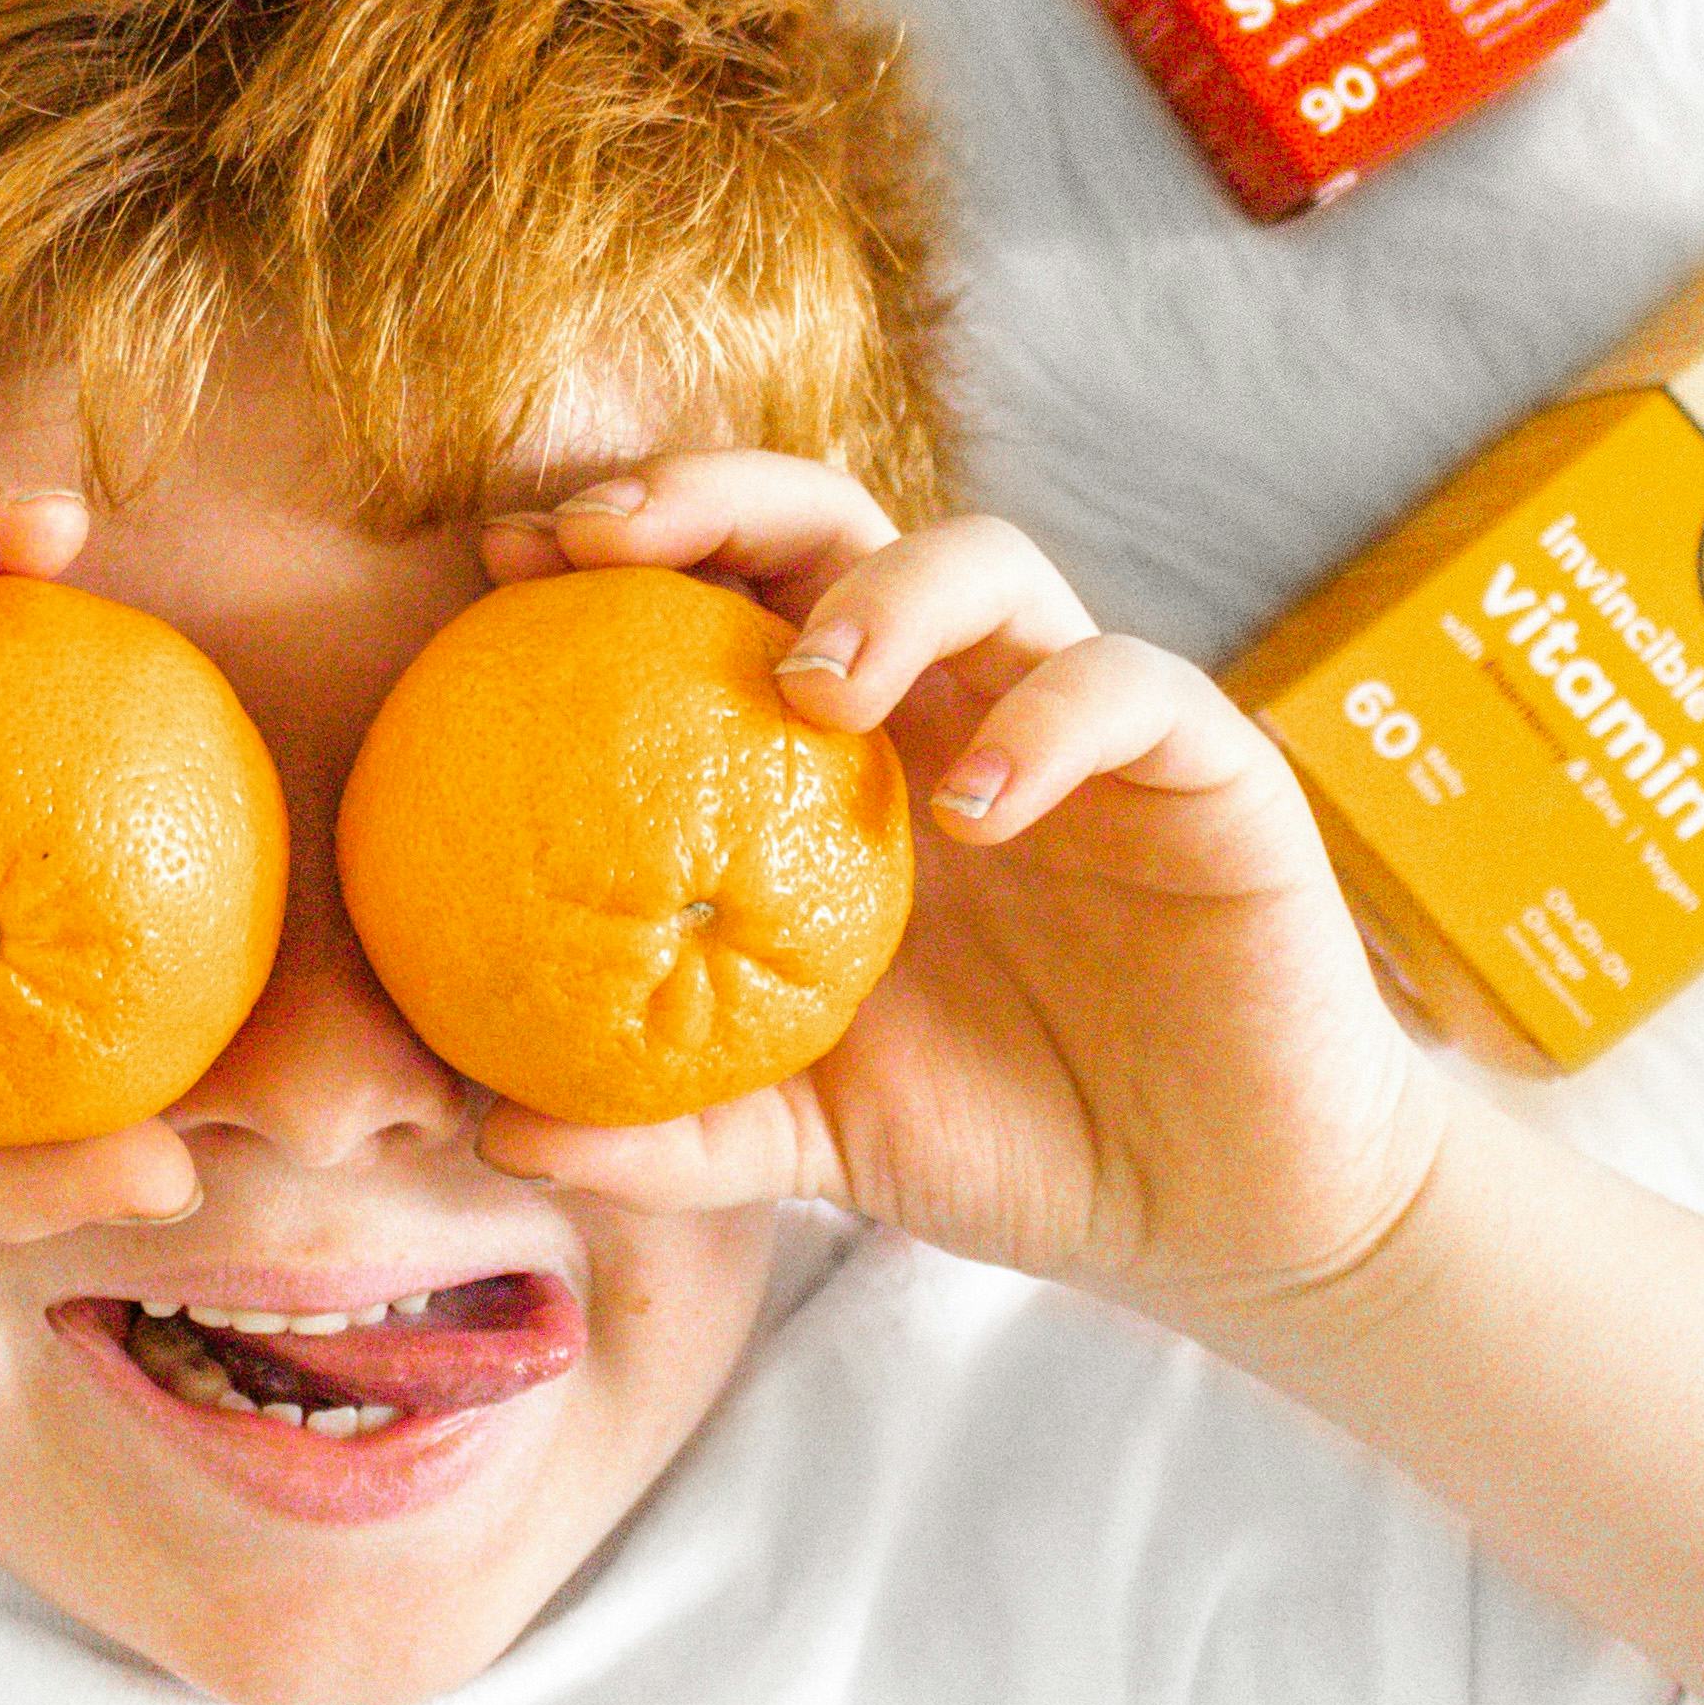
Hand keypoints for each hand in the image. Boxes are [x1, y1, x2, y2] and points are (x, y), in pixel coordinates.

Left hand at [464, 460, 1449, 1328]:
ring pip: (988, 560)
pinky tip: (969, 806)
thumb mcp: (800, 1136)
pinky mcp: (1208, 764)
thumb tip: (493, 1131)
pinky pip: (1131, 686)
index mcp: (841, 749)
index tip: (507, 563)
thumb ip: (661, 1129)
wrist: (1211, 1209)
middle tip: (610, 544)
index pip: (722, 586)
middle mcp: (952, 697)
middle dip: (716, 495)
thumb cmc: (995, 1134)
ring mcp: (1077, 717)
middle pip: (833, 518)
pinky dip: (1047, 721)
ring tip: (812, 685)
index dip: (621, 546)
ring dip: (885, 595)